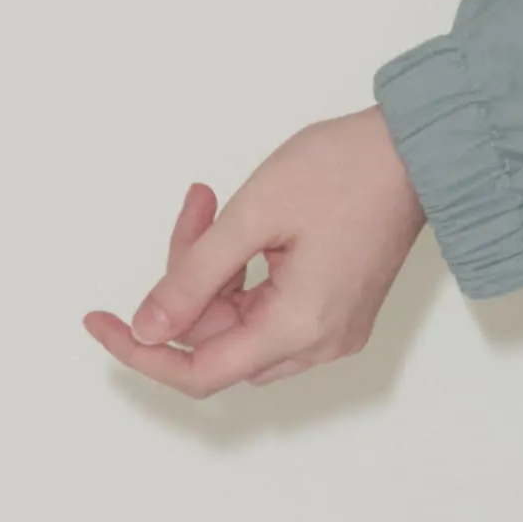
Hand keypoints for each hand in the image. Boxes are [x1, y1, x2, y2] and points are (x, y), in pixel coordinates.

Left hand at [81, 107, 429, 395]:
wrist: (420, 150)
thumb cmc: (349, 171)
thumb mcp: (252, 215)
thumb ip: (192, 276)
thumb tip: (148, 327)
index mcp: (298, 326)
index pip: (199, 372)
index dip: (142, 352)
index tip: (102, 323)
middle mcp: (319, 342)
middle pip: (219, 343)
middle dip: (187, 286)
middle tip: (192, 216)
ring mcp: (333, 329)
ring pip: (241, 322)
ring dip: (214, 273)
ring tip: (213, 208)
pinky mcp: (339, 309)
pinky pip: (271, 308)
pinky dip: (245, 272)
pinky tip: (243, 224)